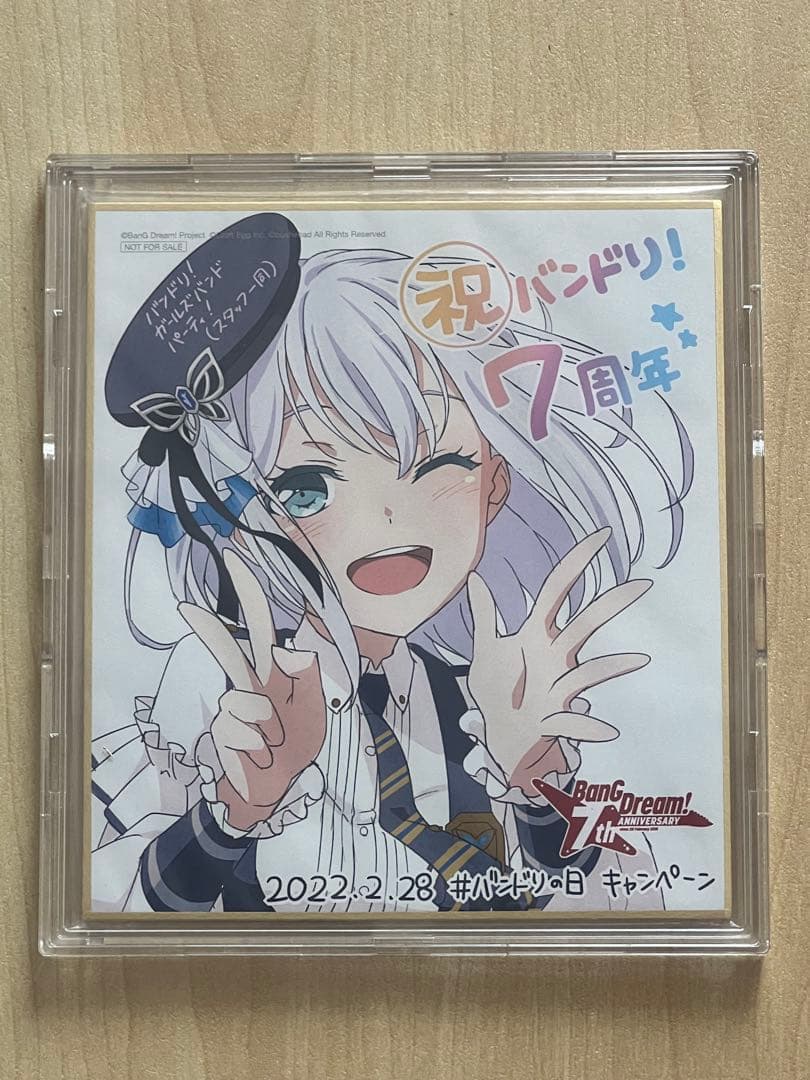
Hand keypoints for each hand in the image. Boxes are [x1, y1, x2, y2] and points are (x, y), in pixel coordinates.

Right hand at [179, 550, 326, 830]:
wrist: (276, 788)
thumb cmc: (296, 745)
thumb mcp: (315, 711)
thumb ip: (305, 678)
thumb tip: (287, 650)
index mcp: (273, 672)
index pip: (261, 625)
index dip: (249, 594)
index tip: (234, 562)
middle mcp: (249, 683)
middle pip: (225, 649)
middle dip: (207, 629)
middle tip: (185, 607)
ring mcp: (233, 706)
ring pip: (244, 703)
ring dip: (267, 729)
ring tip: (275, 744)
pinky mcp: (223, 731)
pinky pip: (240, 730)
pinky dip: (257, 747)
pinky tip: (260, 756)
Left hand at [467, 527, 650, 797]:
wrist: (501, 735)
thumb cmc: (499, 690)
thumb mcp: (486, 649)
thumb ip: (483, 614)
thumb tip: (475, 576)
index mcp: (537, 634)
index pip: (558, 589)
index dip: (578, 562)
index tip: (602, 536)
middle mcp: (555, 656)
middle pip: (585, 624)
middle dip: (612, 605)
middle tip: (643, 586)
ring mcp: (559, 686)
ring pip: (591, 672)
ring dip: (614, 667)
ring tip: (641, 660)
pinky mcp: (555, 717)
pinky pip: (576, 722)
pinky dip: (590, 727)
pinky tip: (609, 731)